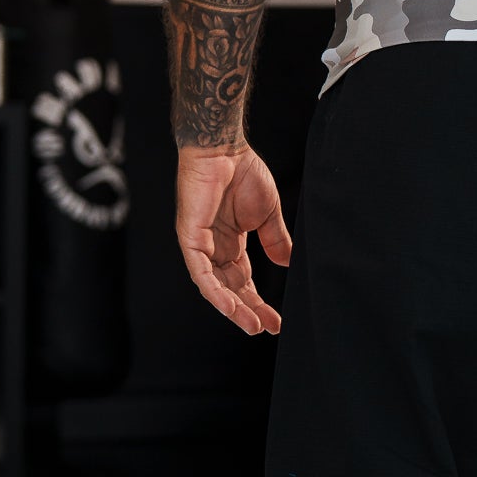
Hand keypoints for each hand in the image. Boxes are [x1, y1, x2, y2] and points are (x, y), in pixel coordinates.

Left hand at [175, 142, 291, 335]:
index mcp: (231, 243)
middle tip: (266, 328)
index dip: (259, 302)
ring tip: (252, 325)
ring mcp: (200, 245)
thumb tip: (287, 265)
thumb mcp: (267, 214)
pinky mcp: (190, 238)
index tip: (277, 321)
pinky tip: (229, 306)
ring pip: (213, 287)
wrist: (224, 149)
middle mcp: (214, 248)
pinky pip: (199, 271)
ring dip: (232, 307)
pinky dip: (213, 290)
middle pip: (230, 289)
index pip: (244, 281)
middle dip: (248, 310)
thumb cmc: (244, 173)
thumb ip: (275, 240)